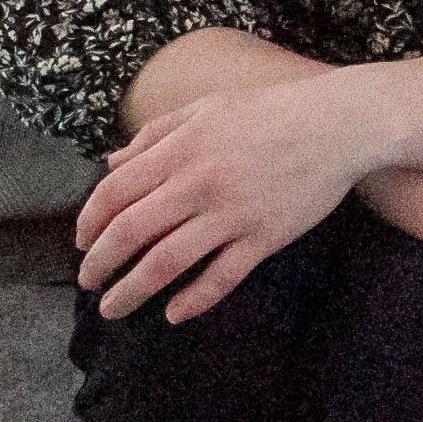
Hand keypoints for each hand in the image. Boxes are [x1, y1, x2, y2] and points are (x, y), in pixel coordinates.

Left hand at [77, 68, 381, 322]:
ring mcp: (233, 213)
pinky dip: (194, 300)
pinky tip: (174, 313)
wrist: (340, 123)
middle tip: (89, 282)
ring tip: (114, 309)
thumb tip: (112, 163)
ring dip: (132, 291)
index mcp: (182, 149)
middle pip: (131, 233)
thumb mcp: (206, 108)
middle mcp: (200, 183)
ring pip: (167, 263)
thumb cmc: (272, 109)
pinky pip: (222, 277)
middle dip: (100, 264)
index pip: (114, 193)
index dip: (89, 223)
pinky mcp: (265, 236)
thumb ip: (155, 133)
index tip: (82, 243)